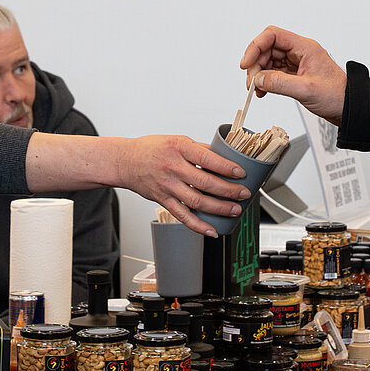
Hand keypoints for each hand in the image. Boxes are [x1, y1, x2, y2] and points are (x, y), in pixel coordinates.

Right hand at [118, 136, 248, 237]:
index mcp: (179, 148)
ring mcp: (167, 186)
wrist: (126, 161)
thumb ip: (199, 150)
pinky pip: (183, 215)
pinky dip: (198, 225)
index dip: (226, 167)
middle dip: (228, 190)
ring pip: (197, 201)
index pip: (207, 158)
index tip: (241, 173)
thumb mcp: (177, 140)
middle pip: (205, 182)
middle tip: (244, 194)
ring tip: (235, 210)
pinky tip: (211, 230)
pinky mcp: (163, 200)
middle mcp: (173, 167)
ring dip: (219, 208)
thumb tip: (224, 158)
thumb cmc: (151, 149)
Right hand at [240, 25, 348, 124]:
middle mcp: (299, 52)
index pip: (273, 35)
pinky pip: (274, 72)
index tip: (246, 64)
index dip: (256, 47)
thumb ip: (280, 83)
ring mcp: (296, 62)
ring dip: (259, 74)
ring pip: (268, 60)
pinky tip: (263, 91)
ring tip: (256, 89)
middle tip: (252, 82)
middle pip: (268, 48)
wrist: (348, 107)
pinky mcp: (295, 74)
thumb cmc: (336, 95)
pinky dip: (265, 81)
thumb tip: (258, 79)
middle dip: (255, 64)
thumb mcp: (306, 90)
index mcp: (305, 47)